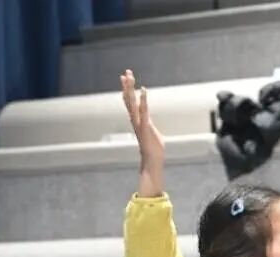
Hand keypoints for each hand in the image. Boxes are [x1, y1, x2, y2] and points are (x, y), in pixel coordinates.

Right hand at [120, 69, 164, 196]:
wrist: (152, 161)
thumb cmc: (153, 149)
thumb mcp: (152, 133)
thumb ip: (149, 125)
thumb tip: (149, 124)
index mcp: (137, 120)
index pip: (130, 102)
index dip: (127, 90)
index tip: (125, 78)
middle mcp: (135, 120)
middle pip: (129, 99)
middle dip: (127, 86)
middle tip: (126, 72)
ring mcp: (139, 123)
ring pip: (132, 103)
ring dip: (130, 89)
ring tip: (129, 76)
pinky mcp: (145, 126)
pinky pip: (144, 111)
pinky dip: (143, 100)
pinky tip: (143, 90)